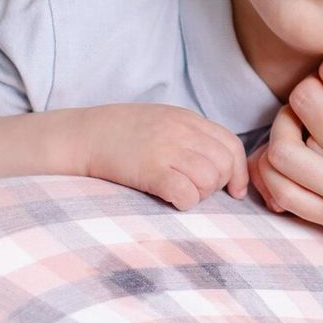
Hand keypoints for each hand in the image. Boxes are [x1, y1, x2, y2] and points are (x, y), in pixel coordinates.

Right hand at [83, 103, 248, 209]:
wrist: (83, 135)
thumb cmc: (123, 134)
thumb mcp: (164, 122)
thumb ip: (192, 136)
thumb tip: (220, 163)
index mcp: (189, 120)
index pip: (232, 145)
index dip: (239, 171)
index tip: (234, 190)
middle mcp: (183, 132)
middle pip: (224, 165)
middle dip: (218, 185)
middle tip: (197, 192)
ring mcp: (167, 149)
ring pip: (209, 180)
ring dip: (200, 194)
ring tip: (180, 193)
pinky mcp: (151, 170)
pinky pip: (186, 193)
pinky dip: (185, 202)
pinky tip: (170, 199)